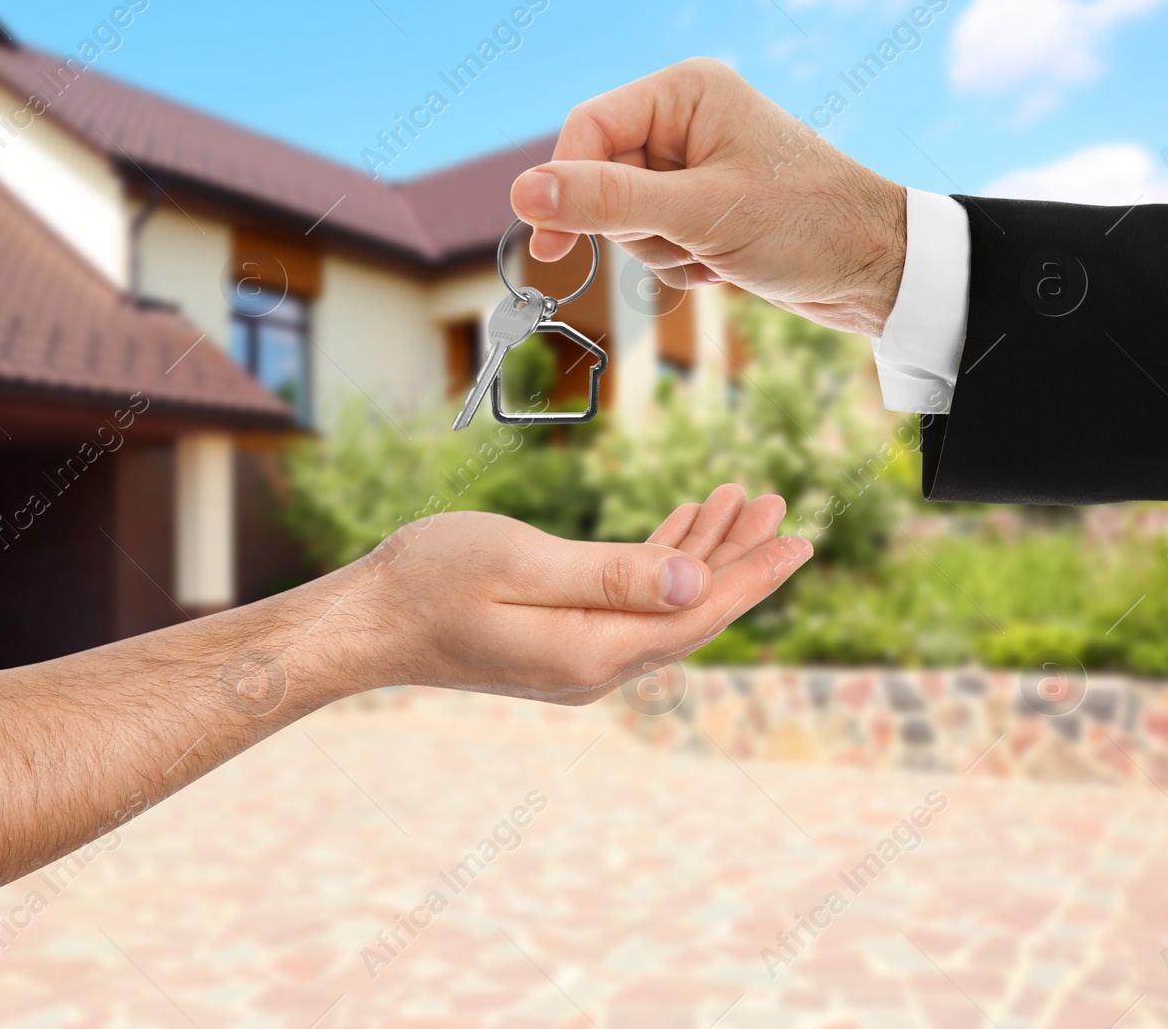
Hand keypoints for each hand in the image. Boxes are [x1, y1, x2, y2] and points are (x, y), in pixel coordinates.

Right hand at [349, 484, 809, 703]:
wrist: (368, 621)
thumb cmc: (430, 580)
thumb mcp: (520, 564)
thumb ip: (612, 576)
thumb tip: (697, 582)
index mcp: (592, 650)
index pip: (698, 614)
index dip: (753, 575)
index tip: (799, 538)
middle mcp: (595, 665)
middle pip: (691, 612)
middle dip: (740, 558)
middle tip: (781, 506)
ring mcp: (577, 657)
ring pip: (664, 605)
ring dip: (703, 553)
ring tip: (739, 502)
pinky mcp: (558, 642)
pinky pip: (628, 604)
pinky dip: (659, 563)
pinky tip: (678, 529)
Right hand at [510, 58, 907, 337]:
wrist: (877, 271)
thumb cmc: (807, 224)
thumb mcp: (698, 214)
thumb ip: (606, 202)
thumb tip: (524, 193)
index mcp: (685, 91)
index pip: (587, 130)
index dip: (565, 187)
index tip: (551, 244)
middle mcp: (685, 121)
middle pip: (602, 180)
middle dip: (638, 228)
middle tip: (691, 237)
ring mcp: (692, 166)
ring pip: (624, 221)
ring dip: (664, 252)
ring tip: (719, 250)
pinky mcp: (700, 208)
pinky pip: (653, 244)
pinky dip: (682, 264)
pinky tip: (726, 262)